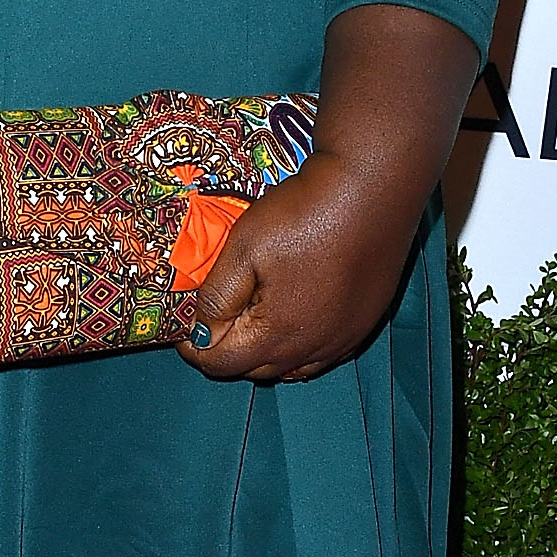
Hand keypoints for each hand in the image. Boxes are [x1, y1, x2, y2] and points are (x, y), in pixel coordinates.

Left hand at [179, 2, 480, 385]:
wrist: (372, 187)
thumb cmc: (303, 214)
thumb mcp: (243, 248)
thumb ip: (217, 297)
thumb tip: (200, 330)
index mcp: (279, 334)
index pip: (224, 364)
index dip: (196, 351)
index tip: (183, 330)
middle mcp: (315, 348)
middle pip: (259, 369)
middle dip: (231, 351)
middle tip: (216, 318)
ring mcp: (345, 337)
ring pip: (295, 366)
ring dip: (268, 352)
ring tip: (254, 319)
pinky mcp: (367, 320)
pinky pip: (326, 352)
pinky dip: (302, 346)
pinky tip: (297, 316)